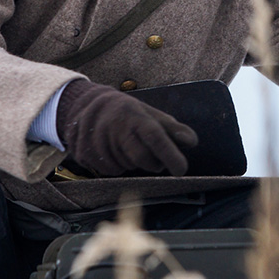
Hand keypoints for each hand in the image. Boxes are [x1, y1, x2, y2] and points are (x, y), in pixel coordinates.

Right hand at [55, 79, 197, 175]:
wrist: (88, 107)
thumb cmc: (128, 113)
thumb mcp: (150, 114)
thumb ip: (172, 129)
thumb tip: (192, 141)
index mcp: (135, 116)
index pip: (155, 136)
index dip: (169, 154)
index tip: (181, 169)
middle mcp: (115, 128)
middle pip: (142, 158)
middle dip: (153, 162)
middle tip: (154, 156)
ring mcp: (98, 142)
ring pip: (126, 166)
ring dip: (133, 161)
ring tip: (127, 144)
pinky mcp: (85, 155)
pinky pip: (110, 171)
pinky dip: (117, 165)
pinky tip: (113, 149)